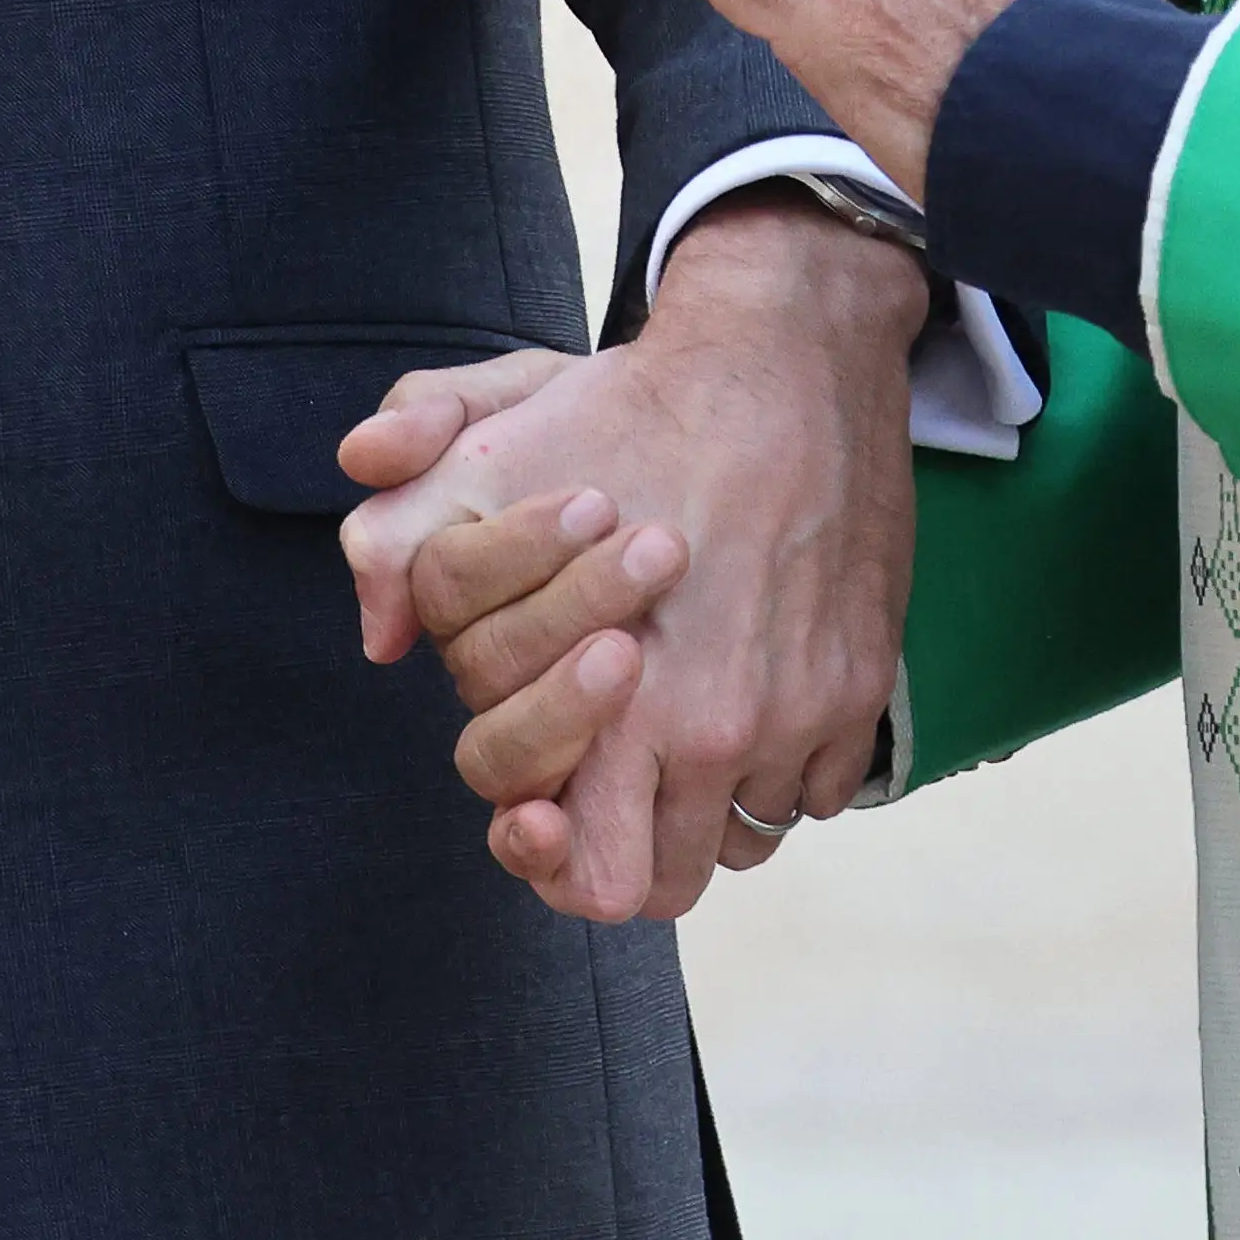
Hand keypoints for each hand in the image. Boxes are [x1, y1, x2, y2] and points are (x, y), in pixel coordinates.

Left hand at [333, 198, 919, 921]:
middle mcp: (712, 729)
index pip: (580, 874)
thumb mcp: (485, 458)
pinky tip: (750, 692)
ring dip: (708, 806)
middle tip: (614, 791)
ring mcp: (797, 716)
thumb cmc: (628, 407)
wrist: (784, 353)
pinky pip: (819, 790)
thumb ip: (404, 541)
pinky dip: (784, 765)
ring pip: (746, 840)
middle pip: (664, 886)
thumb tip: (379, 636)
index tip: (545, 815)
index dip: (549, 859)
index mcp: (614, 700)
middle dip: (628, 852)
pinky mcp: (860, 688)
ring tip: (680, 732)